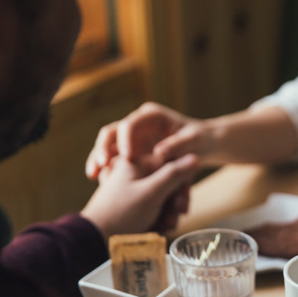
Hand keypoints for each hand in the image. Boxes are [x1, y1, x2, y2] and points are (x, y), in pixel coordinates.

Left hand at [81, 153, 197, 239]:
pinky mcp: (132, 205)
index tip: (181, 202)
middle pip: (168, 183)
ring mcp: (133, 190)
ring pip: (163, 198)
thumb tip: (194, 157)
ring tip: (163, 226)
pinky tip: (156, 228)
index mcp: (135, 162)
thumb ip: (174, 174)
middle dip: (174, 203)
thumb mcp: (151, 192)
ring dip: (167, 214)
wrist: (95, 239)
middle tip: (174, 217)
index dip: (180, 184)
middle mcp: (134, 173)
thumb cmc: (121, 213)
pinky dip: (158, 218)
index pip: (170, 165)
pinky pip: (153, 208)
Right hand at [85, 102, 212, 179]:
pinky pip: (113, 158)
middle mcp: (138, 123)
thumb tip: (160, 152)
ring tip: (93, 175)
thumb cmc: (201, 140)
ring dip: (98, 159)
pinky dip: (106, 168)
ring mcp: (132, 137)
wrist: (204, 145)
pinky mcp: (131, 151)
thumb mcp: (194, 141)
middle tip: (101, 165)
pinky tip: (99, 181)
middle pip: (112, 132)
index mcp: (151, 116)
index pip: (130, 123)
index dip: (125, 139)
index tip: (126, 157)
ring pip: (108, 145)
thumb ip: (178, 145)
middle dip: (103, 148)